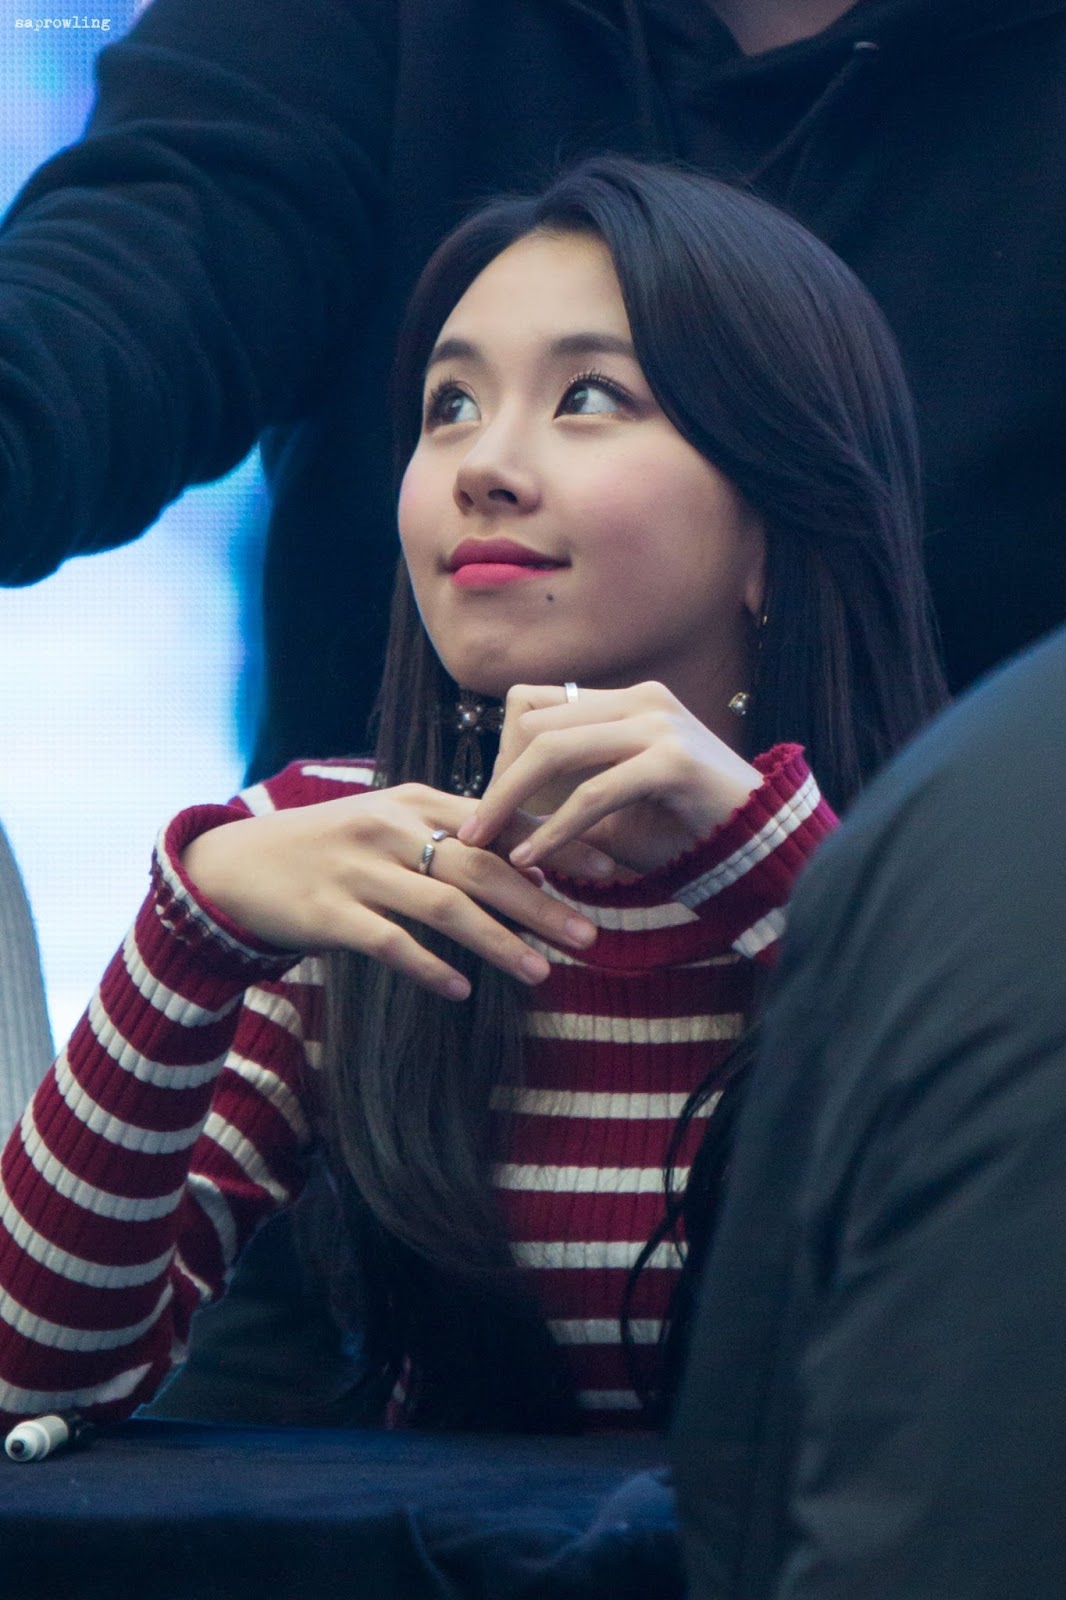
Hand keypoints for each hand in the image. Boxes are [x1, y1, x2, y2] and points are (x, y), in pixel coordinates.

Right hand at [180, 783, 596, 1000]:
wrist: (233, 866)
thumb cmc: (327, 849)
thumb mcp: (390, 826)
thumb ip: (454, 838)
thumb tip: (535, 869)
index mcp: (413, 800)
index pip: (500, 819)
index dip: (557, 844)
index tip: (609, 870)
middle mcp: (389, 827)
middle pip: (483, 865)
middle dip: (542, 902)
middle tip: (590, 935)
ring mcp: (356, 869)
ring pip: (445, 906)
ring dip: (498, 941)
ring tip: (541, 974)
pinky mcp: (326, 911)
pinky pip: (389, 942)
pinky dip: (428, 966)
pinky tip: (461, 991)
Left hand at [456, 681, 762, 874]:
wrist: (763, 853)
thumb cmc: (685, 835)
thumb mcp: (612, 811)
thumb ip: (563, 799)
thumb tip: (494, 815)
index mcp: (627, 702)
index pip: (534, 704)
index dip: (503, 754)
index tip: (494, 806)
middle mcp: (642, 700)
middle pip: (534, 723)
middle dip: (498, 780)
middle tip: (475, 830)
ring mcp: (659, 724)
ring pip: (554, 749)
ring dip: (510, 801)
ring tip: (484, 843)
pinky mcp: (674, 760)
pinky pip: (593, 792)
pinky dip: (555, 829)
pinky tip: (533, 859)